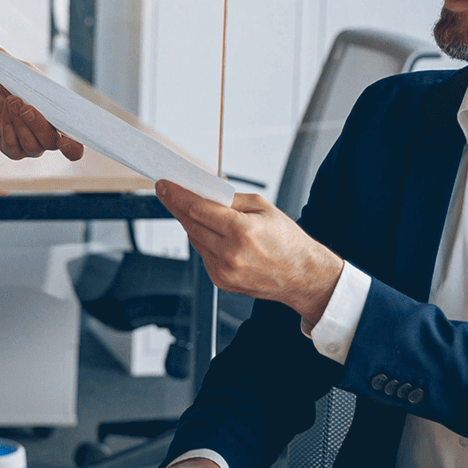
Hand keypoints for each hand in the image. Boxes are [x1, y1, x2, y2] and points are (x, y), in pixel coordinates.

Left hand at [0, 59, 86, 161]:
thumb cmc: (20, 80)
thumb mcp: (35, 80)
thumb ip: (47, 92)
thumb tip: (50, 103)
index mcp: (60, 124)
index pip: (74, 147)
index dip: (72, 149)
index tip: (63, 141)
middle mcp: (46, 139)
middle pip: (50, 143)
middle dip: (38, 126)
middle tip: (26, 108)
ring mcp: (27, 146)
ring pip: (31, 146)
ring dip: (20, 123)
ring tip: (12, 101)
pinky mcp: (8, 147)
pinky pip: (11, 147)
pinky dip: (8, 128)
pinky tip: (5, 111)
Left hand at [154, 182, 344, 317]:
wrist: (302, 276)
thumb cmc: (287, 241)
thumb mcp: (263, 207)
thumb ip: (231, 199)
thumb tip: (204, 193)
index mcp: (241, 231)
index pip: (197, 209)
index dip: (176, 195)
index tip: (164, 186)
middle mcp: (229, 254)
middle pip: (190, 224)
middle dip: (176, 206)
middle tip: (168, 193)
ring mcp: (223, 272)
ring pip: (194, 240)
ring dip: (192, 224)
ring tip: (198, 212)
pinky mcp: (221, 282)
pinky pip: (203, 255)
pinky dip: (205, 242)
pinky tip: (216, 236)